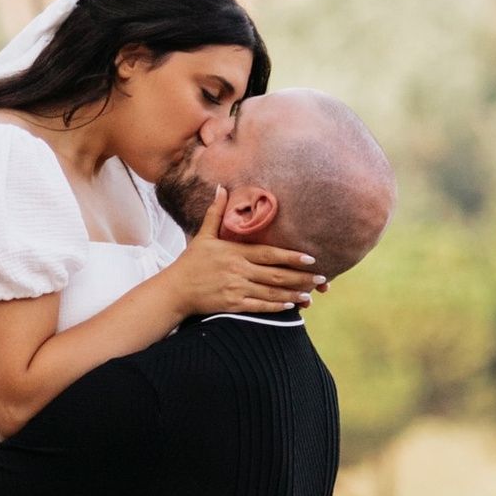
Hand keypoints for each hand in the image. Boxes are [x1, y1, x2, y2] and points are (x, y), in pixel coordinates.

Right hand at [166, 184, 322, 316]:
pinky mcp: (232, 305)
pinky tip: (290, 306)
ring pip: (271, 292)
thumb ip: (215, 212)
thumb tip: (220, 188)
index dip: (291, 256)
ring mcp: (236, 289)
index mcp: (235, 253)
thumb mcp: (203, 235)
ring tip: (310, 294)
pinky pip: (259, 306)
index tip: (310, 258)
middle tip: (320, 277)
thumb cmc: (190, 261)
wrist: (174, 289)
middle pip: (276, 275)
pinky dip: (276, 307)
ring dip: (293, 294)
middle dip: (300, 277)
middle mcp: (238, 271)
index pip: (269, 254)